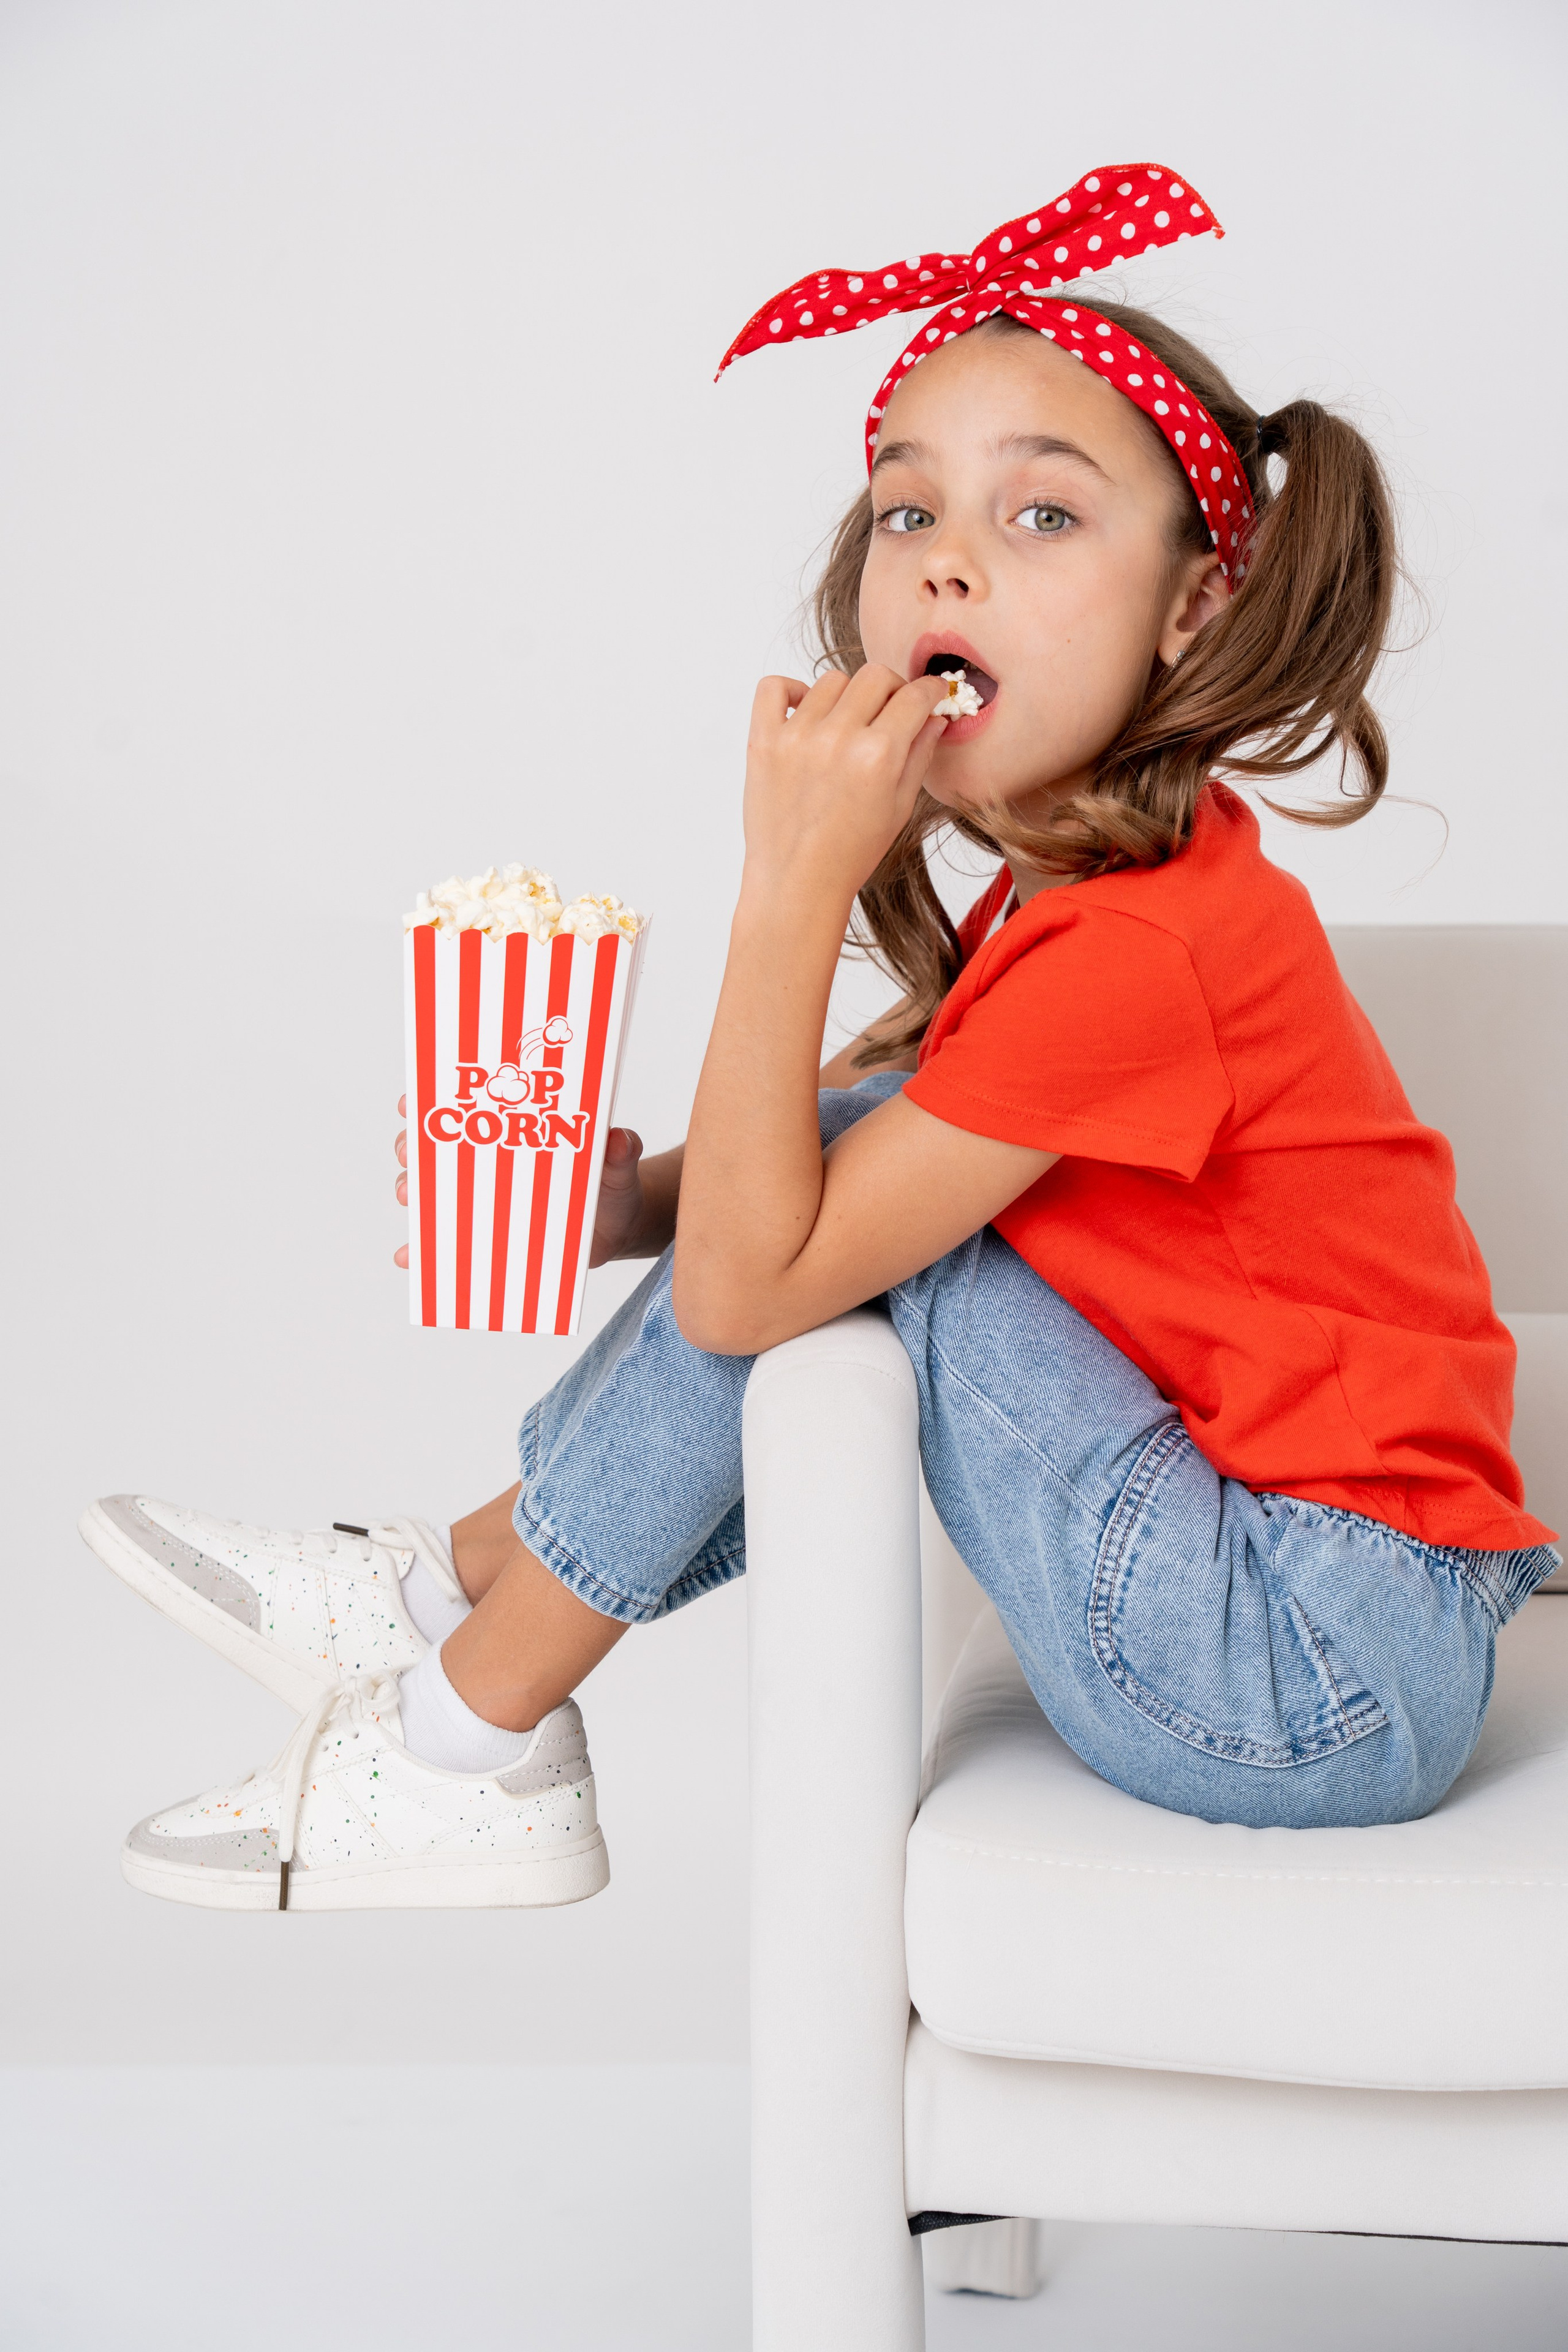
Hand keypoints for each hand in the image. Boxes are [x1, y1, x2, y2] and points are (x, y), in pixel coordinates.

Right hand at [395, 1101, 651, 1272]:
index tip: (414, 1101)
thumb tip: (621, 1139)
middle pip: (436, 1147)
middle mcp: (488, 1163)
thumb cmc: (611, 1187)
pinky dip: (423, 1249)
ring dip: (412, 1191)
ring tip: (410, 1198)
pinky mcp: (484, 1238)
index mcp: (513, 1132)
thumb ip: (620, 1153)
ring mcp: (482, 1201)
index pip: (465, 1107)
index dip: (432, 1100)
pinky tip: (410, 1255)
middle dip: (413, 1146)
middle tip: (411, 1152)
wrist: (616, 1231)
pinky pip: (446, 1242)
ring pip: (432, 1192)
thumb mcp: (617, 1168)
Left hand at [743, 665, 949, 907]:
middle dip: (893, 690)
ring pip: (831, 680)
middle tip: (891, 712)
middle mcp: (838, 737)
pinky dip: (790, 690)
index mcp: (878, 754)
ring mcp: (797, 736)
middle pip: (875, 676)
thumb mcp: (900, 807)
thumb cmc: (850, 853)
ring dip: (846, 696)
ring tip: (846, 727)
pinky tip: (804, 713)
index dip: (931, 691)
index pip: (914, 696)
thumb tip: (935, 717)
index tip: (932, 693)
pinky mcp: (764, 741)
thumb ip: (920, 754)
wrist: (798, 883)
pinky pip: (773, 687)